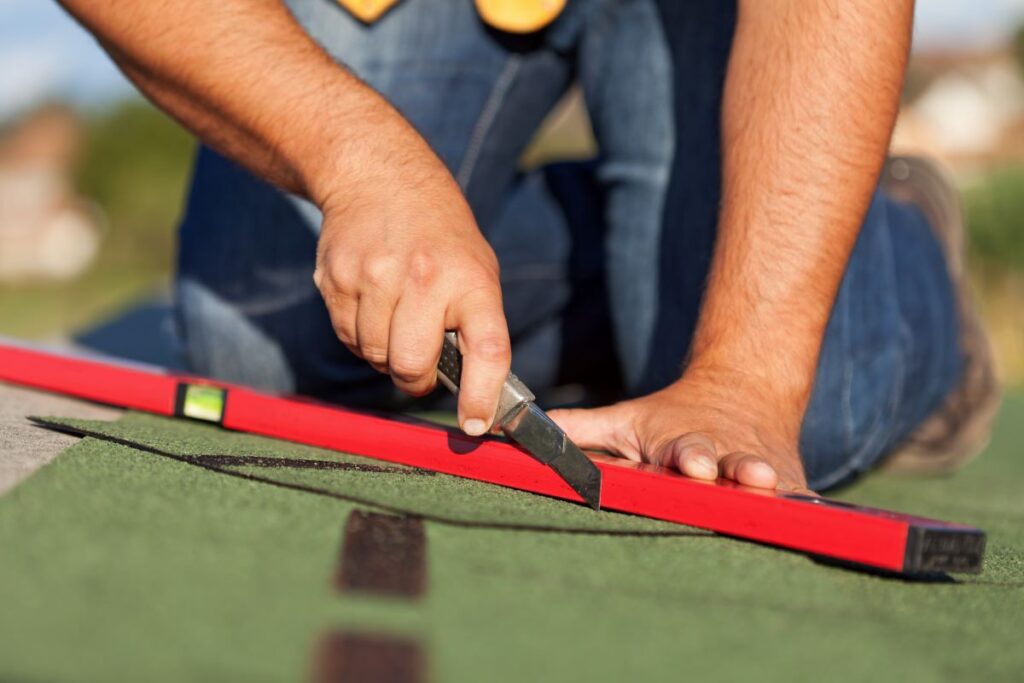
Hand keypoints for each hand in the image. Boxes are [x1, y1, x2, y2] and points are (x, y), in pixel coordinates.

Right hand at [312, 122, 509, 436]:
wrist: (379, 175)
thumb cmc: (440, 236)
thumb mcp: (476, 268)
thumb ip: (475, 326)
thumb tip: (478, 400)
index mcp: (472, 280)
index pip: (487, 349)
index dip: (482, 396)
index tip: (476, 424)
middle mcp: (425, 278)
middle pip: (410, 366)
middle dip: (415, 378)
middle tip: (420, 365)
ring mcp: (375, 276)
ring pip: (375, 356)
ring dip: (385, 353)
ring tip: (396, 316)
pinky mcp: (335, 278)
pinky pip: (347, 337)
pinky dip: (360, 334)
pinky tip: (371, 302)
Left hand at [549, 365, 809, 490]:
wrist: (744, 388)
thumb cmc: (673, 418)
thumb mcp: (628, 420)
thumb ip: (581, 429)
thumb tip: (519, 432)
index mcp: (680, 442)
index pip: (682, 450)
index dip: (686, 457)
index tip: (688, 463)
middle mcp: (720, 452)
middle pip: (724, 462)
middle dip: (726, 467)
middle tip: (730, 471)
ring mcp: (753, 465)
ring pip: (762, 476)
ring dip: (764, 480)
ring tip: (771, 482)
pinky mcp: (784, 477)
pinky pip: (796, 493)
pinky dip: (802, 502)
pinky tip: (814, 511)